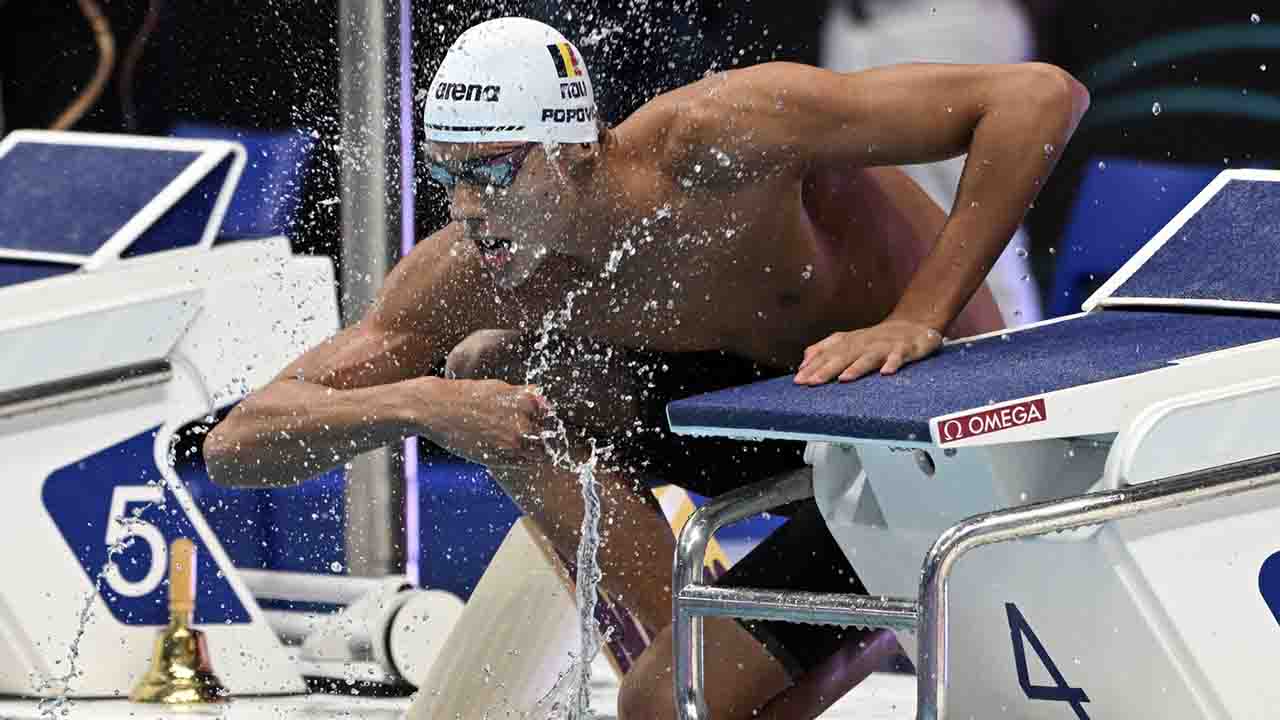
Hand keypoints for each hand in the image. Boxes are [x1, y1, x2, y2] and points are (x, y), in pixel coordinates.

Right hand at [411, 378, 556, 464]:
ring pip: (540, 454)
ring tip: (509, 442)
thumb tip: (546, 403)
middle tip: (517, 434)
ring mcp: (514, 441)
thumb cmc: (469, 396)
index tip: (536, 424)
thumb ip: (525, 397)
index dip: (545, 422)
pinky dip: (518, 460)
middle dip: (539, 437)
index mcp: (528, 400)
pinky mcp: (501, 457)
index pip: (552, 417)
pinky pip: (524, 464)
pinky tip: (501, 449)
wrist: (436, 407)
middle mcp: (526, 420)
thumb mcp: (501, 388)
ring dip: (531, 451)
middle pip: (549, 437)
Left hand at [794, 318, 943, 384]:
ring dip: (856, 367)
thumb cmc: (876, 339)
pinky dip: (893, 363)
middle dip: (826, 369)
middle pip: (843, 356)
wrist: (913, 327)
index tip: (798, 379)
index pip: (827, 354)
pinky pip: (898, 357)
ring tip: (843, 378)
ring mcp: (884, 346)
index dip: (812, 366)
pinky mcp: (904, 349)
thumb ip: (825, 348)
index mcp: (850, 342)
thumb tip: (803, 361)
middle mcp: (864, 343)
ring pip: (868, 357)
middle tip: (811, 382)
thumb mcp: (849, 341)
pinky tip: (886, 373)